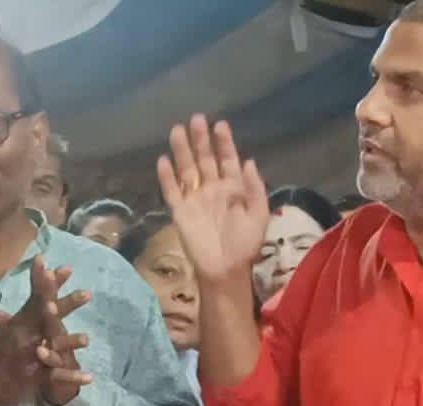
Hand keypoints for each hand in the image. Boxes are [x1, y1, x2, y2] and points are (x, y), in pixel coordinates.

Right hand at [0, 257, 93, 405]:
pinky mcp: (35, 377)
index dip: (50, 284)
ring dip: (69, 342)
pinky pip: (55, 376)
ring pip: (53, 347)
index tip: (66, 268)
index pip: (37, 299)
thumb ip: (6, 322)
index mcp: (20, 324)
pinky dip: (72, 377)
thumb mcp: (2, 337)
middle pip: (48, 317)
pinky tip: (89, 377)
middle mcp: (26, 337)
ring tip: (87, 339)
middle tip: (87, 293)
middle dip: (66, 305)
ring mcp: (31, 357)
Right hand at [157, 115, 269, 284]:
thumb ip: (254, 187)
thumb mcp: (259, 214)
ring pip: (187, 169)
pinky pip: (172, 190)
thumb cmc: (245, 244)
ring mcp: (195, 199)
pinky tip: (163, 160)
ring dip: (182, 150)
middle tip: (197, 119)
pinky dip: (167, 176)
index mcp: (233, 189)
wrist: (225, 269)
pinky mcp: (180, 211)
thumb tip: (249, 161)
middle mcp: (212, 189)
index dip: (224, 143)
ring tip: (177, 130)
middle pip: (205, 159)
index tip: (220, 124)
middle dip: (201, 139)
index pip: (227, 160)